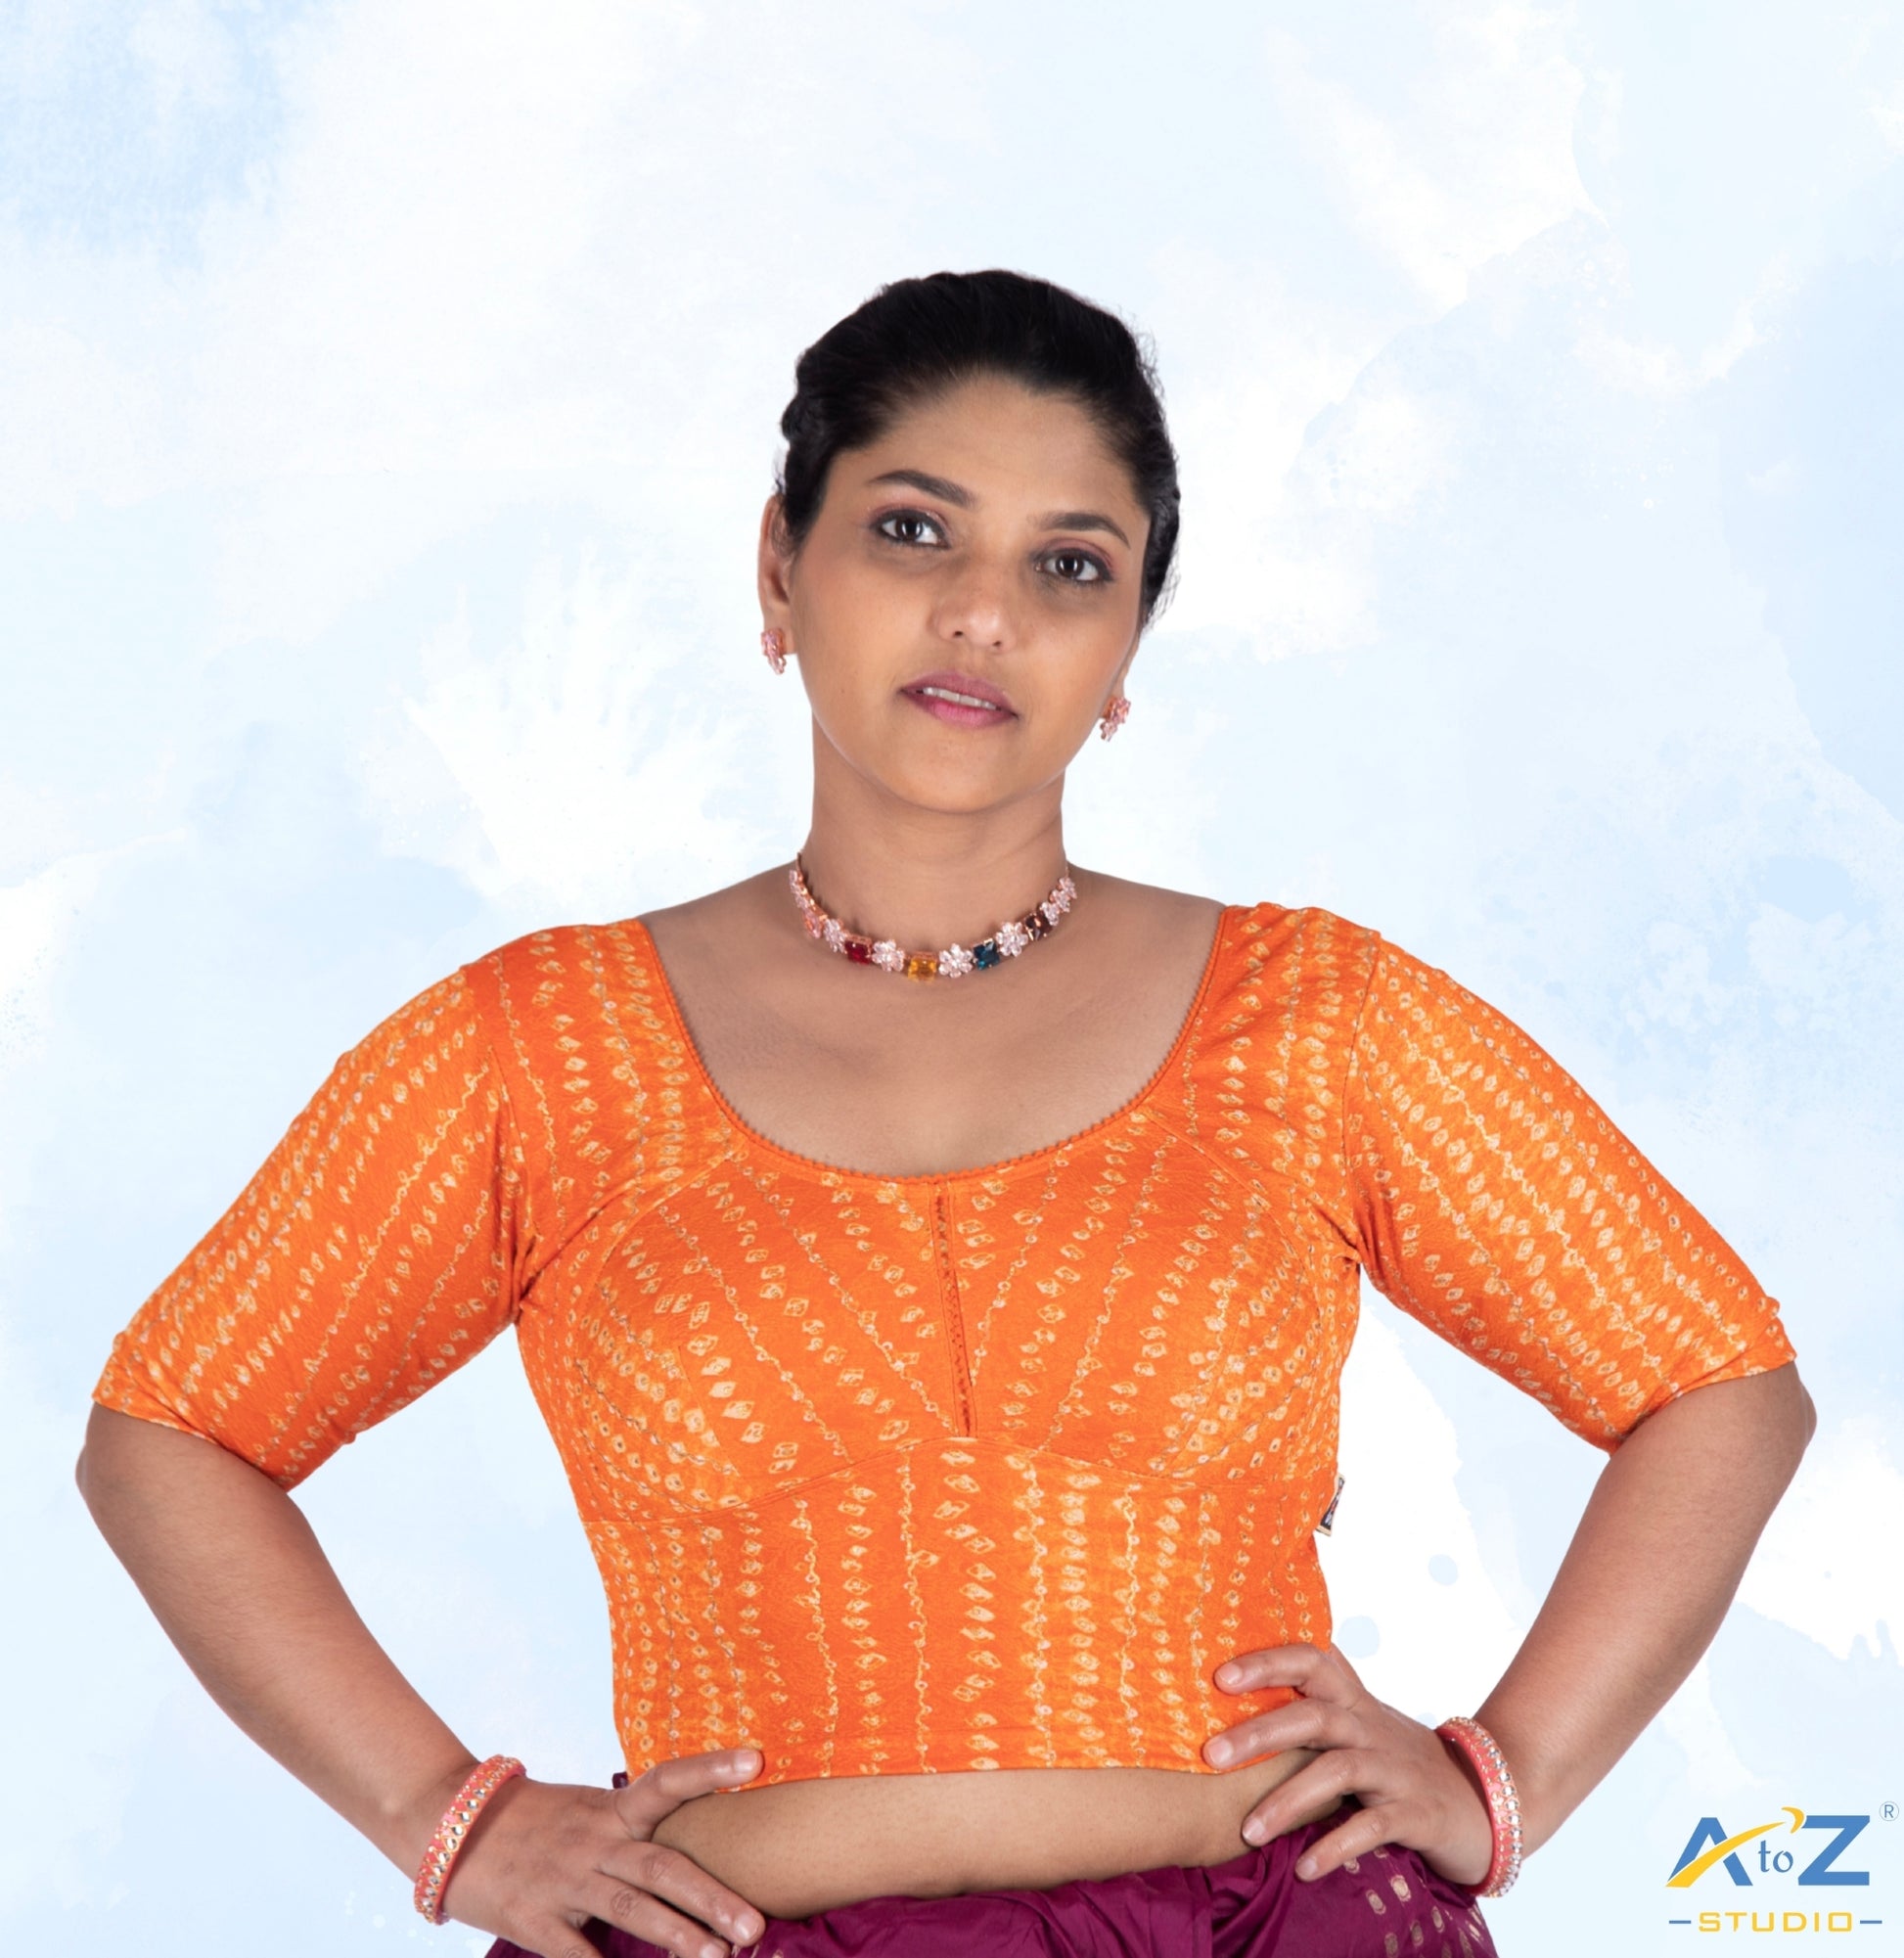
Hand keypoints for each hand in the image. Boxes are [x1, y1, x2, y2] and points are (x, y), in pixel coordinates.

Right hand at [435, 1747, 769, 1957]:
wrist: (450, 1824)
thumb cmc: (533, 1822)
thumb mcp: (586, 1811)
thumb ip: (632, 1828)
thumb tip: (691, 1852)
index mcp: (611, 1809)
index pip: (667, 1780)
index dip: (710, 1768)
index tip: (757, 1759)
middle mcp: (594, 1840)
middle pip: (662, 1865)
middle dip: (712, 1896)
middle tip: (755, 1925)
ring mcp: (564, 1879)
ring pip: (630, 1907)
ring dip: (676, 1934)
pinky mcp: (532, 1918)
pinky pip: (575, 1952)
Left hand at [1202, 1642, 1494, 1888]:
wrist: (1486, 1800)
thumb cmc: (1400, 1764)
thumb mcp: (1360, 1728)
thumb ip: (1312, 1711)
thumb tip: (1233, 1700)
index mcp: (1354, 1702)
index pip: (1312, 1660)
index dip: (1268, 1662)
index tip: (1220, 1676)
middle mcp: (1372, 1728)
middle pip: (1314, 1715)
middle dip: (1260, 1732)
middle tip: (1211, 1754)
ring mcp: (1396, 1770)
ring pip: (1338, 1770)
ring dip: (1288, 1801)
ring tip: (1248, 1830)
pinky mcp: (1417, 1814)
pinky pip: (1373, 1827)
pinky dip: (1336, 1846)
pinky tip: (1305, 1868)